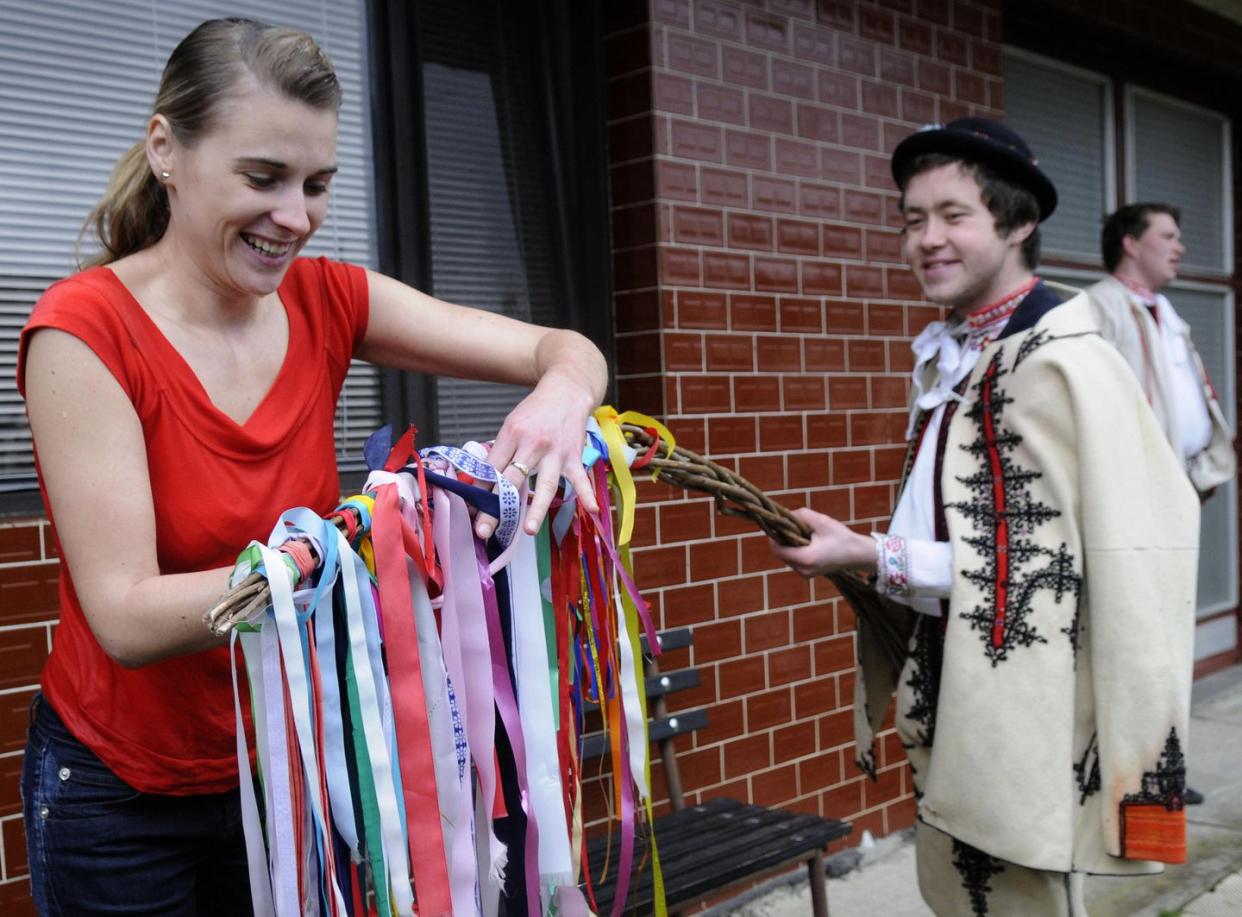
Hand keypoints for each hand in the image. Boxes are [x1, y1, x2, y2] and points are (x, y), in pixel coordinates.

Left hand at [474, 372, 599, 538]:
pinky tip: (592, 510)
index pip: (492, 467)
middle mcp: (532, 443)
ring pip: (544, 483)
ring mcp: (555, 451)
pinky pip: (580, 478)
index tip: (472, 512)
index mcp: (511, 433)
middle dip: (497, 507)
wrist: (568, 389)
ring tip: (529, 530)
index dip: (480, 491)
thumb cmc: (536, 410)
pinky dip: (587, 494)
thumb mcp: (512, 424)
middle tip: (484, 531)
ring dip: (536, 507)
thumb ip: (501, 451)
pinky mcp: (574, 455)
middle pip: (512, 479)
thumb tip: (484, 480)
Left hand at [769, 508, 875, 577]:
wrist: (857, 554)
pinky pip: (794, 560)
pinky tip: (805, 541)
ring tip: (801, 533)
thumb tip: (783, 515)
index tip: (780, 523)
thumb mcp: (821, 521)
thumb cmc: (840, 536)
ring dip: (789, 544)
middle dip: (782, 539)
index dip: (775, 535)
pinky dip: (795, 550)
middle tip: (792, 526)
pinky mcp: (808, 574)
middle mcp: (803, 570)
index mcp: (805, 558)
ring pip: (786, 557)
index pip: (777, 548)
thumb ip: (800, 515)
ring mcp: (805, 574)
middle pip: (780, 553)